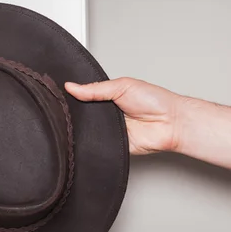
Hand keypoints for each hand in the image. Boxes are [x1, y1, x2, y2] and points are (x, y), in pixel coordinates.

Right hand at [65, 78, 190, 154]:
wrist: (170, 122)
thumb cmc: (155, 100)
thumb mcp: (122, 86)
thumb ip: (95, 89)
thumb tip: (71, 87)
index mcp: (108, 97)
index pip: (84, 96)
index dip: (74, 95)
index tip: (60, 92)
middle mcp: (107, 114)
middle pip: (83, 114)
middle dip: (77, 111)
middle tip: (68, 106)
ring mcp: (109, 130)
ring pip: (87, 130)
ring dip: (85, 126)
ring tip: (85, 119)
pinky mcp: (112, 145)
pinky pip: (97, 144)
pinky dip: (93, 140)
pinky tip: (92, 134)